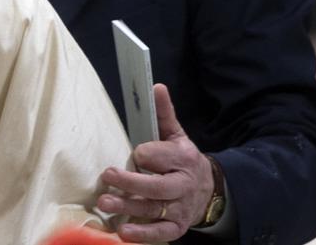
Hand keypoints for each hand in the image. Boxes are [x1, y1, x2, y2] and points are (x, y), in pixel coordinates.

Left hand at [95, 84, 213, 242]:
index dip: (145, 154)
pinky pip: (160, 233)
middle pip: (157, 186)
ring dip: (128, 207)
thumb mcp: (176, 135)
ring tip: (106, 203)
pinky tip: (123, 232)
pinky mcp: (176, 227)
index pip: (160, 155)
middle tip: (108, 175)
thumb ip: (163, 113)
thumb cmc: (181, 160)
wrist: (209, 191)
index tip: (135, 153)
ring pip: (153, 209)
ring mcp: (179, 208)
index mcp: (183, 158)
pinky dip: (143, 234)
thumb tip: (155, 86)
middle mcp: (182, 184)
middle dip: (132, 182)